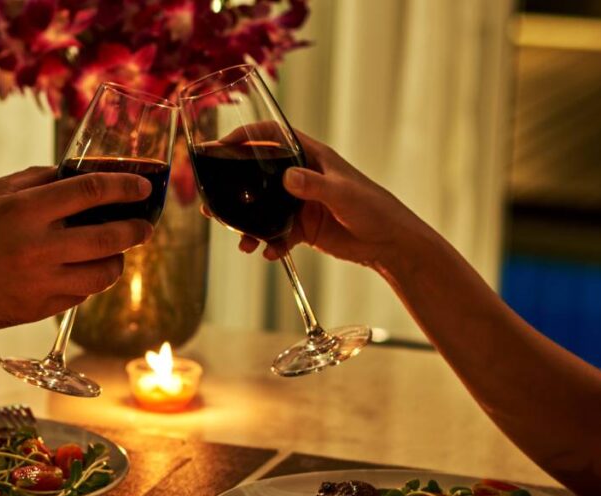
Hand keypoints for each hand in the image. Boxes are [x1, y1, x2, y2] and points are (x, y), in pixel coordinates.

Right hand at [0, 166, 153, 354]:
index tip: (142, 188)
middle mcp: (38, 248)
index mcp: (26, 211)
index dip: (125, 188)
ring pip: (103, 275)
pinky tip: (81, 271)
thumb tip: (76, 174)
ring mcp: (40, 283)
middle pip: (110, 237)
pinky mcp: (38, 310)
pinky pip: (80, 295)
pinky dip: (88, 281)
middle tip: (144, 225)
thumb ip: (37, 181)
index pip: (92, 192)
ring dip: (117, 261)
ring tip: (115, 252)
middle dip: (136, 229)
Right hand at [229, 128, 429, 270]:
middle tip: (211, 205)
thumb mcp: (344, 194)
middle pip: (257, 175)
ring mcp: (299, 203)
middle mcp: (301, 177)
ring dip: (246, 225)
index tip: (220, 146)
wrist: (390, 244)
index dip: (245, 137)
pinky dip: (269, 245)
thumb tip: (287, 178)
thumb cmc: (375, 209)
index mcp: (311, 157)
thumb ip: (315, 185)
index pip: (272, 136)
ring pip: (261, 210)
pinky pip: (276, 234)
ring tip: (240, 241)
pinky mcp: (302, 228)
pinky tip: (269, 254)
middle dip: (233, 189)